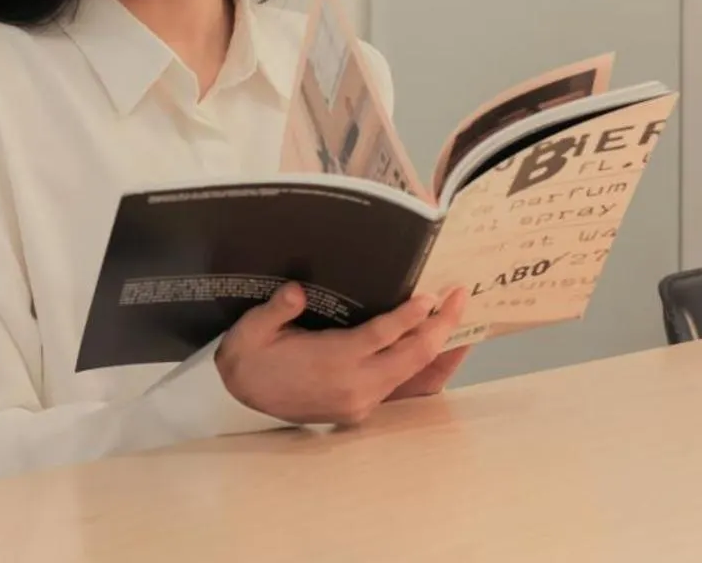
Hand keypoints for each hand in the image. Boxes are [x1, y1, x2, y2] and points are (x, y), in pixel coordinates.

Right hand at [215, 284, 467, 425]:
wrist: (238, 400)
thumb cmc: (250, 356)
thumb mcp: (253, 329)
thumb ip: (278, 310)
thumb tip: (297, 291)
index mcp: (332, 361)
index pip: (383, 335)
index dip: (411, 315)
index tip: (433, 296)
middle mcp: (354, 385)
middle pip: (412, 356)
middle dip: (442, 326)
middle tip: (462, 296)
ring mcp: (360, 402)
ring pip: (412, 373)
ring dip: (438, 346)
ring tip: (458, 317)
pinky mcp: (361, 410)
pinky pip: (402, 386)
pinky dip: (422, 365)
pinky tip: (437, 346)